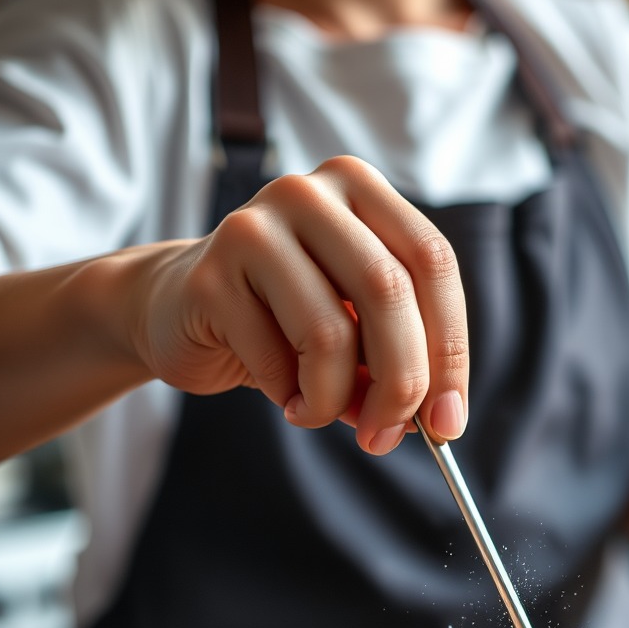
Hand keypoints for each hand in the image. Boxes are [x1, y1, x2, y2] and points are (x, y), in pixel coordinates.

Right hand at [135, 155, 468, 453]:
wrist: (179, 309)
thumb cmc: (285, 320)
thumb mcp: (357, 333)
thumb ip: (400, 359)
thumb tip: (439, 418)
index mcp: (361, 190)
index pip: (433, 262)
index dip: (449, 349)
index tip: (449, 421)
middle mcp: (310, 193)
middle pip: (390, 291)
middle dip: (402, 383)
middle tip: (388, 437)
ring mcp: (254, 226)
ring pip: (331, 332)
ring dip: (336, 399)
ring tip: (319, 413)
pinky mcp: (211, 275)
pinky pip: (274, 359)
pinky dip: (292, 399)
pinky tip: (285, 399)